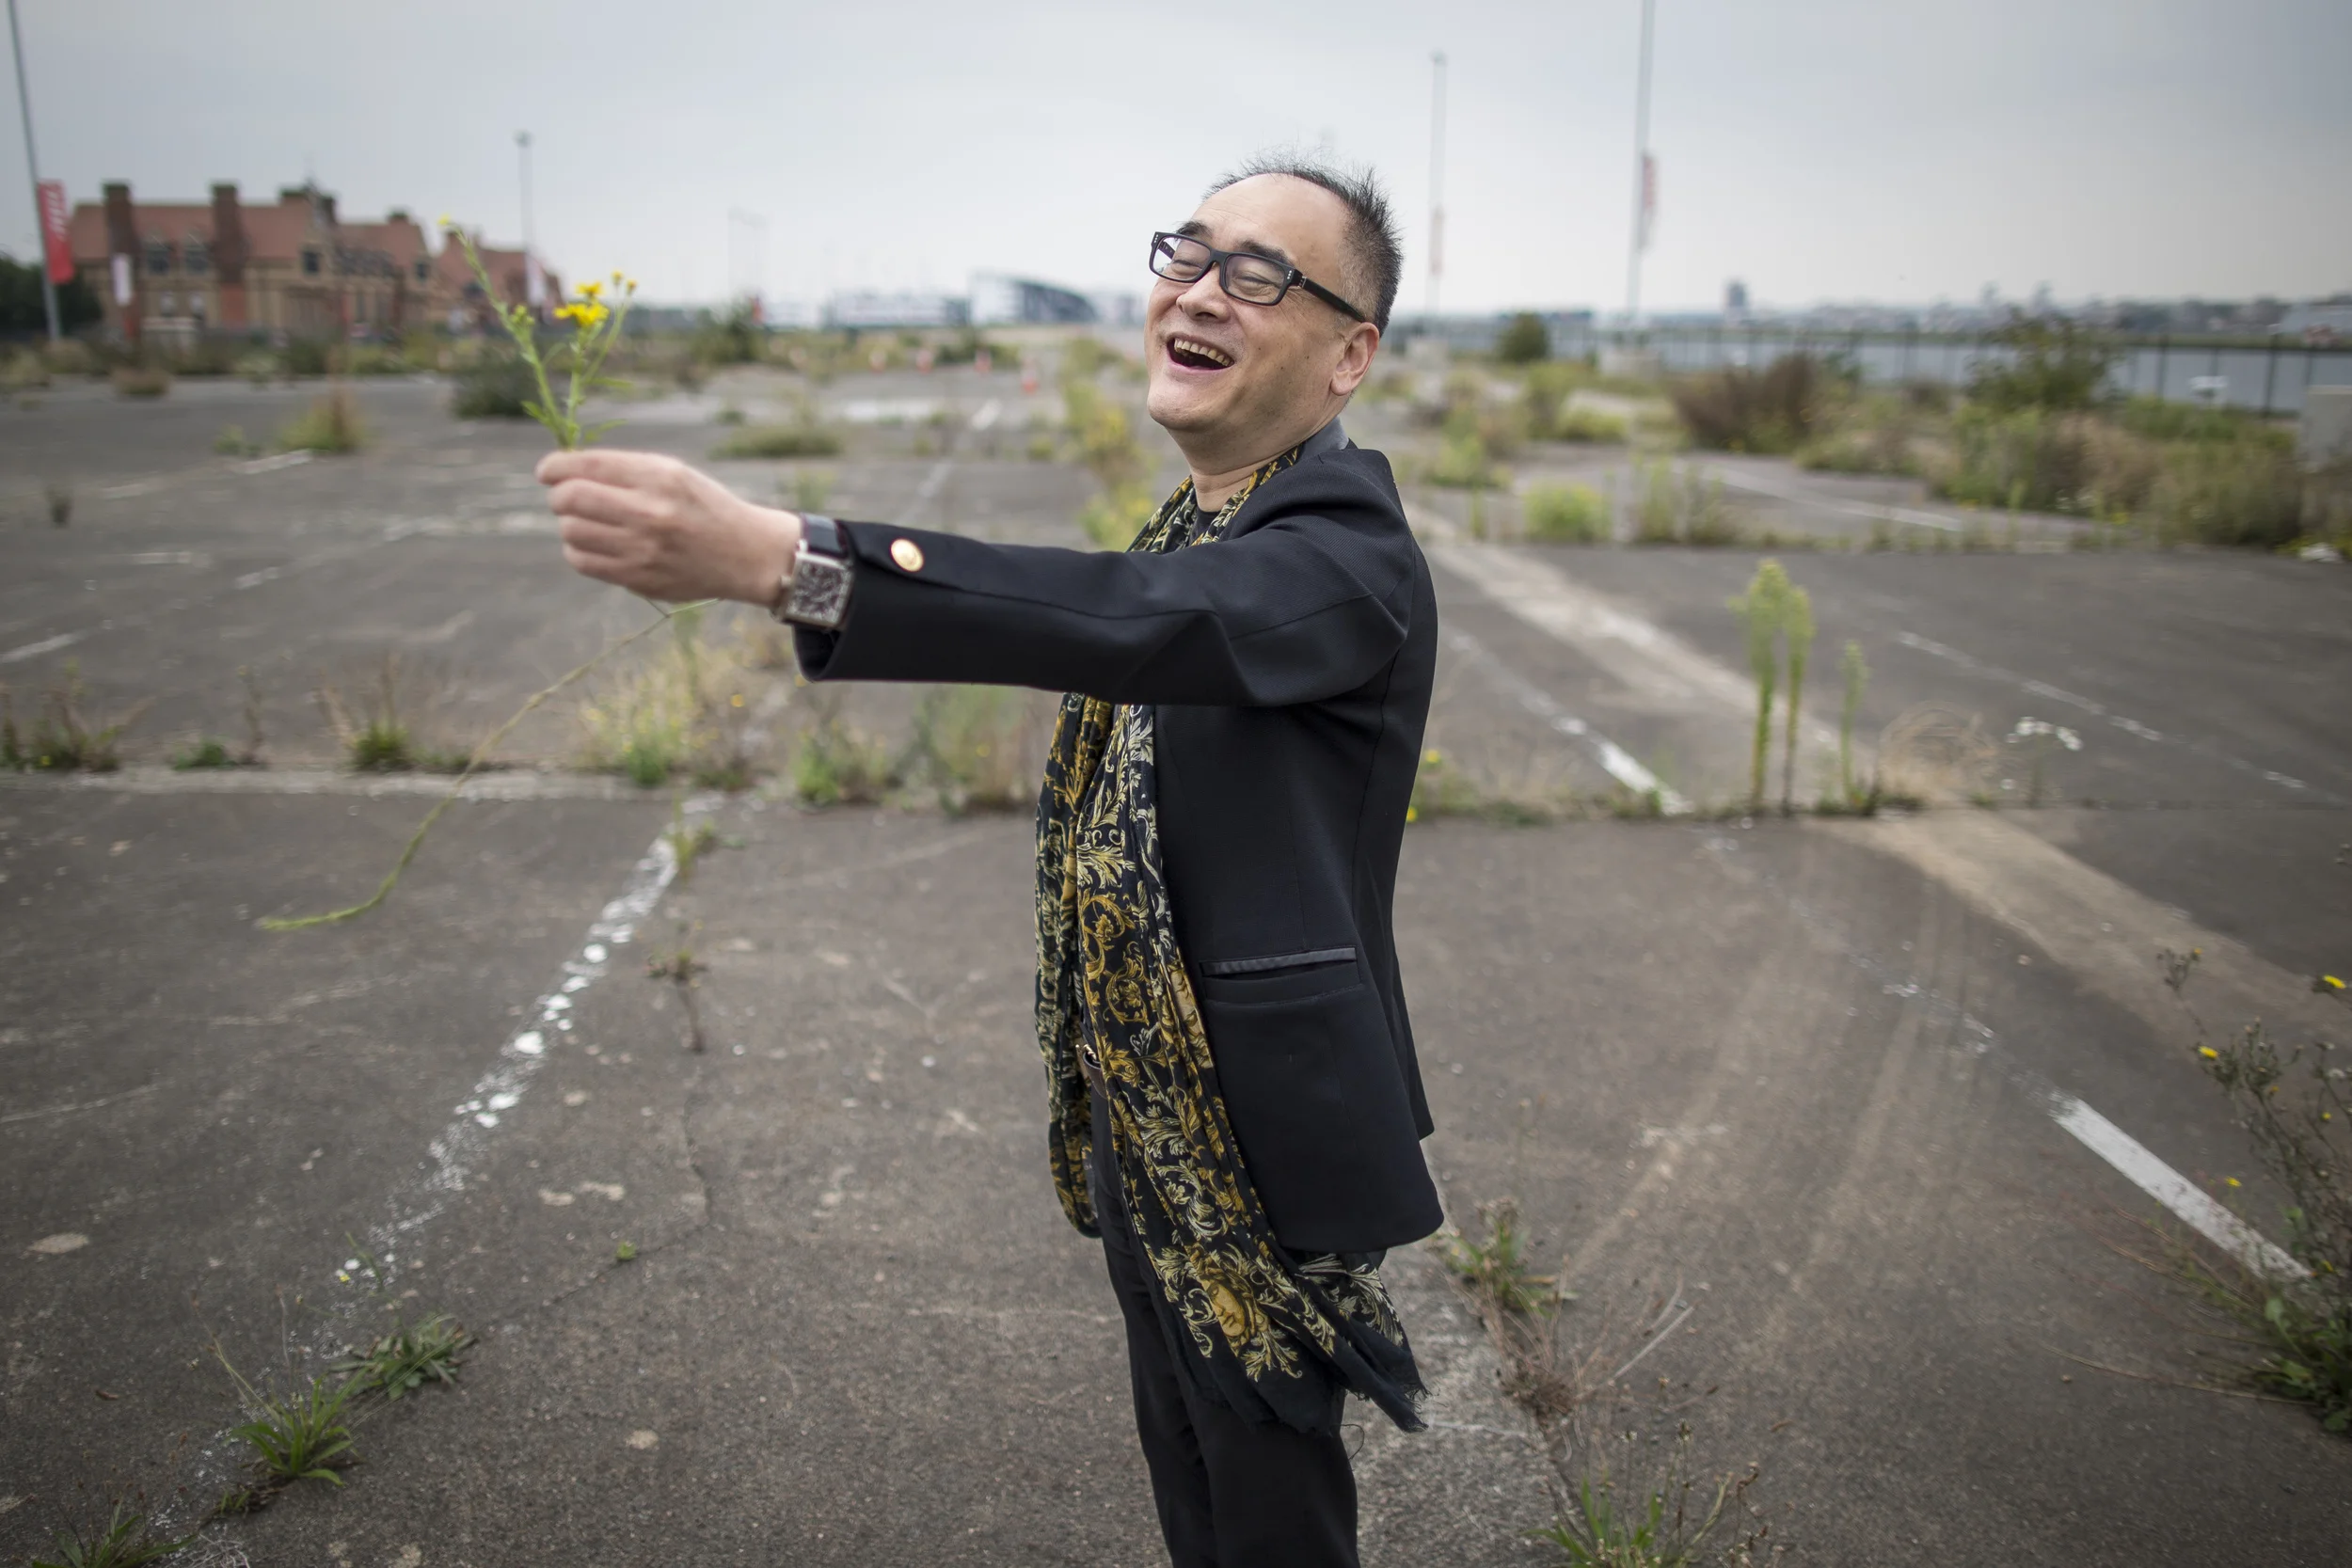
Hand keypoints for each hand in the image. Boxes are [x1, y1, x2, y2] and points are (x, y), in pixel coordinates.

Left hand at [537, 448, 800, 604]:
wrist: (745, 554)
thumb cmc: (703, 506)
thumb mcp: (673, 473)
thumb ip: (623, 470)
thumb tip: (564, 472)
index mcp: (658, 477)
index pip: (586, 466)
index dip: (554, 467)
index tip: (547, 471)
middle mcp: (649, 512)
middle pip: (570, 499)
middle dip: (559, 496)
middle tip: (565, 498)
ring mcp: (643, 549)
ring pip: (571, 532)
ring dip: (569, 524)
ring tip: (586, 522)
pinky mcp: (639, 579)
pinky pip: (583, 562)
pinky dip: (578, 550)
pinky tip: (594, 545)